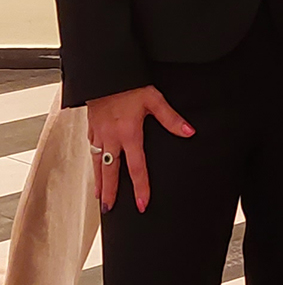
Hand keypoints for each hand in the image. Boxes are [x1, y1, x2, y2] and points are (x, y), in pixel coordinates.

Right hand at [87, 85, 193, 213]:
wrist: (104, 74)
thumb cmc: (129, 85)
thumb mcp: (154, 99)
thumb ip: (171, 118)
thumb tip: (189, 132)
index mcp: (129, 134)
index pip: (136, 168)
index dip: (140, 187)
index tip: (142, 204)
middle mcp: (112, 139)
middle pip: (111, 173)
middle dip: (111, 193)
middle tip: (111, 210)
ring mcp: (99, 135)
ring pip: (98, 164)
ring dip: (99, 183)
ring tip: (100, 198)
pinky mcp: (92, 129)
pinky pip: (93, 150)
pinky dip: (94, 163)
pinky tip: (96, 167)